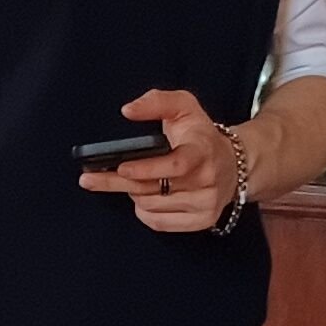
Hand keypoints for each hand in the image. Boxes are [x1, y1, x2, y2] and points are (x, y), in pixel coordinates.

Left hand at [81, 87, 242, 233]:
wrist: (235, 164)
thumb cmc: (201, 134)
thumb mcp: (184, 106)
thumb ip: (156, 102)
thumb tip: (128, 110)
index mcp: (203, 150)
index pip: (175, 165)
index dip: (146, 169)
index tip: (121, 168)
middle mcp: (208, 180)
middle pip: (154, 189)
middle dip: (119, 182)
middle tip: (90, 178)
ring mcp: (206, 204)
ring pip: (152, 206)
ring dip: (134, 195)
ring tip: (131, 181)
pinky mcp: (203, 221)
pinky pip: (160, 223)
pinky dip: (144, 212)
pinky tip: (143, 199)